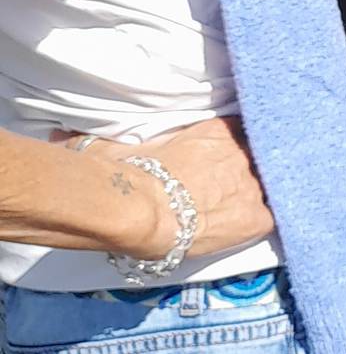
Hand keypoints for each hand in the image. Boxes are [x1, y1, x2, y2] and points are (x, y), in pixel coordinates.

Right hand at [81, 118, 273, 259]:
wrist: (139, 209)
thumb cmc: (125, 175)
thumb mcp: (115, 146)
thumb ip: (102, 139)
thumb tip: (60, 132)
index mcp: (218, 130)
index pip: (243, 130)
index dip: (241, 144)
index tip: (234, 156)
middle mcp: (243, 151)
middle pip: (262, 155)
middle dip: (255, 168)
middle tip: (243, 184)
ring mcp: (254, 183)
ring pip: (274, 184)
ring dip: (266, 192)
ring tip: (259, 203)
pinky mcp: (258, 215)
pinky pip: (278, 214)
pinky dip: (273, 219)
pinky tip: (269, 223)